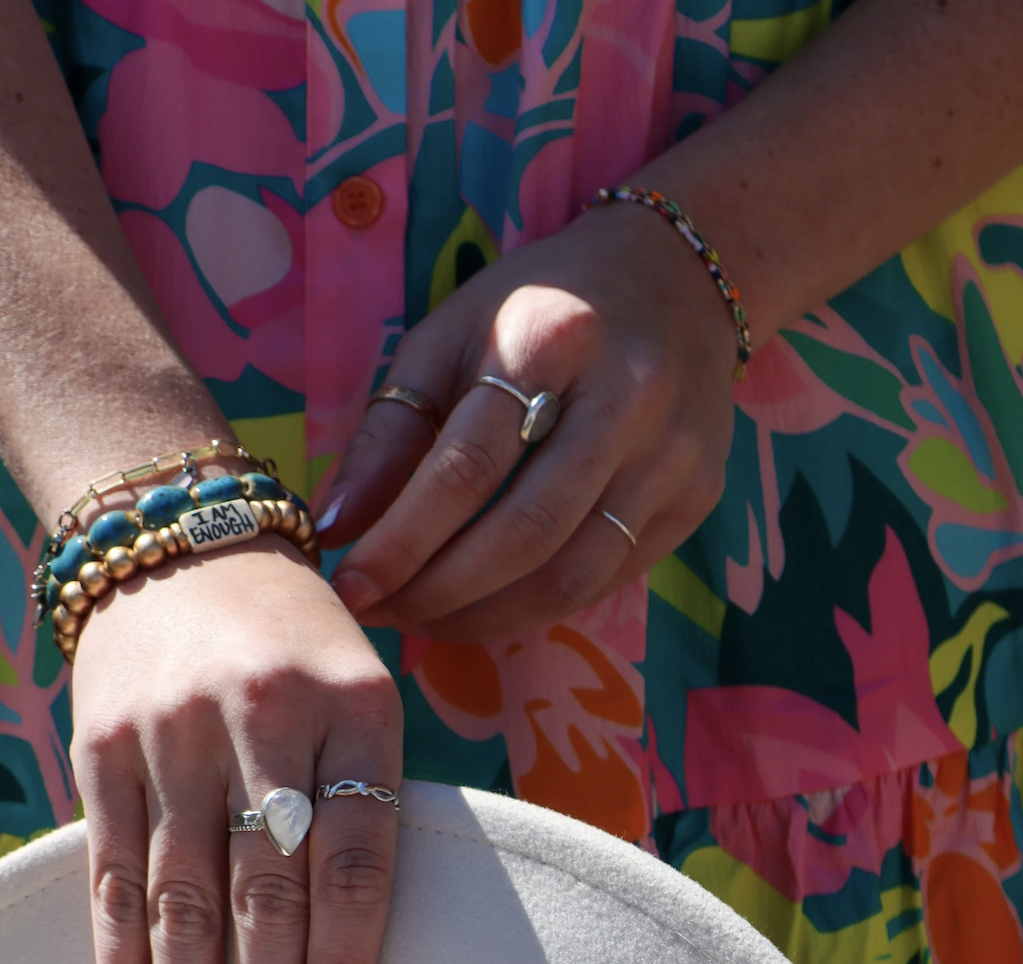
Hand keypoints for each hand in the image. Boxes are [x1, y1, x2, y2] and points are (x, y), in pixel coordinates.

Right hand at [71, 541, 402, 963]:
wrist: (179, 539)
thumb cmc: (297, 645)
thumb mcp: (359, 694)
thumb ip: (362, 804)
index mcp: (352, 707)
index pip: (353, 860)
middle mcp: (259, 719)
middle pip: (261, 894)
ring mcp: (169, 736)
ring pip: (178, 902)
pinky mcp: (100, 752)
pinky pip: (111, 882)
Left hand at [323, 200, 739, 642]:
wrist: (677, 276)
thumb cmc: (537, 311)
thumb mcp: (448, 337)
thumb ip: (389, 432)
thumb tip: (335, 527)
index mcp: (549, 338)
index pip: (466, 468)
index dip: (401, 542)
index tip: (350, 587)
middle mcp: (627, 397)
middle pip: (523, 532)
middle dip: (437, 592)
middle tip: (381, 613)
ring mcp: (673, 454)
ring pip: (569, 575)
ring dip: (482, 617)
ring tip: (422, 619)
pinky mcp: (696, 497)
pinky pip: (605, 580)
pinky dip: (533, 608)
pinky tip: (483, 607)